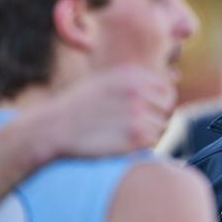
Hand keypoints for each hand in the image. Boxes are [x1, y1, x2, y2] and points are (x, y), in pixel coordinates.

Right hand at [24, 65, 176, 161]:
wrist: (52, 127)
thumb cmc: (78, 107)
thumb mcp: (104, 81)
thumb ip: (134, 82)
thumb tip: (170, 82)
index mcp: (131, 76)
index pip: (166, 90)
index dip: (160, 104)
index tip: (149, 113)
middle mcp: (137, 91)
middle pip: (166, 110)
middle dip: (155, 119)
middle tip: (137, 128)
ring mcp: (136, 113)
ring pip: (161, 127)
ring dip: (148, 134)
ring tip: (125, 135)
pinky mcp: (134, 135)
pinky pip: (152, 141)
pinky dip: (142, 145)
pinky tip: (124, 144)